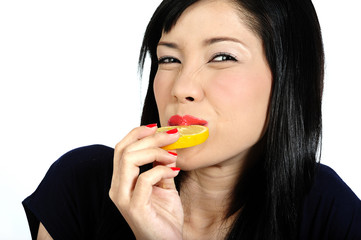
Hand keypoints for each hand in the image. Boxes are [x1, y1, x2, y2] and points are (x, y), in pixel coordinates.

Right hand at [109, 125, 183, 239]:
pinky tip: (173, 173)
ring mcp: (123, 198)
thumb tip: (165, 145)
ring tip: (173, 156)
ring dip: (155, 152)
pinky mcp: (134, 207)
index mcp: (122, 181)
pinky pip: (145, 179)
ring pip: (129, 159)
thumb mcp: (163, 185)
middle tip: (173, 136)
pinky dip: (161, 170)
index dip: (137, 133)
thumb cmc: (164, 216)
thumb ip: (160, 167)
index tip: (157, 127)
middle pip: (125, 149)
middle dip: (151, 138)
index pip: (121, 148)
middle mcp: (117, 187)